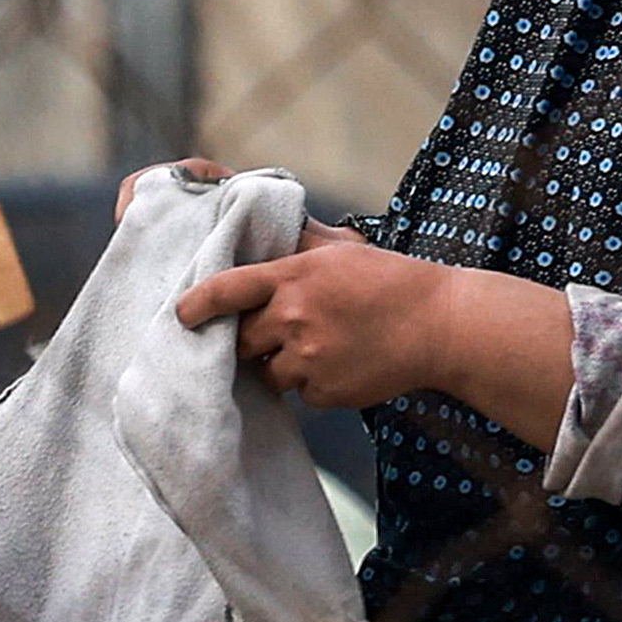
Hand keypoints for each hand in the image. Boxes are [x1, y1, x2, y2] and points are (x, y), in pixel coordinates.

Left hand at [177, 221, 572, 432]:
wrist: (439, 325)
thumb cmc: (391, 281)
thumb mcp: (342, 250)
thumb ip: (298, 244)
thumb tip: (264, 227)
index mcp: (293, 276)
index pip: (227, 289)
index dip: (198, 304)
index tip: (182, 315)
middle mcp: (293, 317)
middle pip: (242, 340)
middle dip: (252, 340)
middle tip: (279, 332)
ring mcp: (307, 358)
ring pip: (268, 373)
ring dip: (283, 365)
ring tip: (321, 347)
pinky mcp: (324, 391)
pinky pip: (300, 394)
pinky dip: (314, 384)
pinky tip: (343, 364)